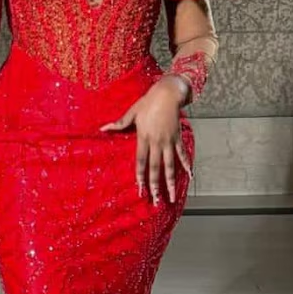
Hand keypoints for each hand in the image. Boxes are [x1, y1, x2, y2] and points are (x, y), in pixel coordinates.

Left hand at [100, 77, 191, 204]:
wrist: (167, 93)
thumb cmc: (148, 102)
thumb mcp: (132, 112)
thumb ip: (119, 123)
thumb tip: (103, 129)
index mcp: (144, 137)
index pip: (141, 161)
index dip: (140, 176)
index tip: (141, 189)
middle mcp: (157, 142)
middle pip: (155, 168)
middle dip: (155, 185)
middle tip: (156, 200)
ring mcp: (169, 141)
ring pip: (170, 166)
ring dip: (171, 182)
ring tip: (171, 196)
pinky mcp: (177, 138)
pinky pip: (182, 154)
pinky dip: (187, 165)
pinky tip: (190, 176)